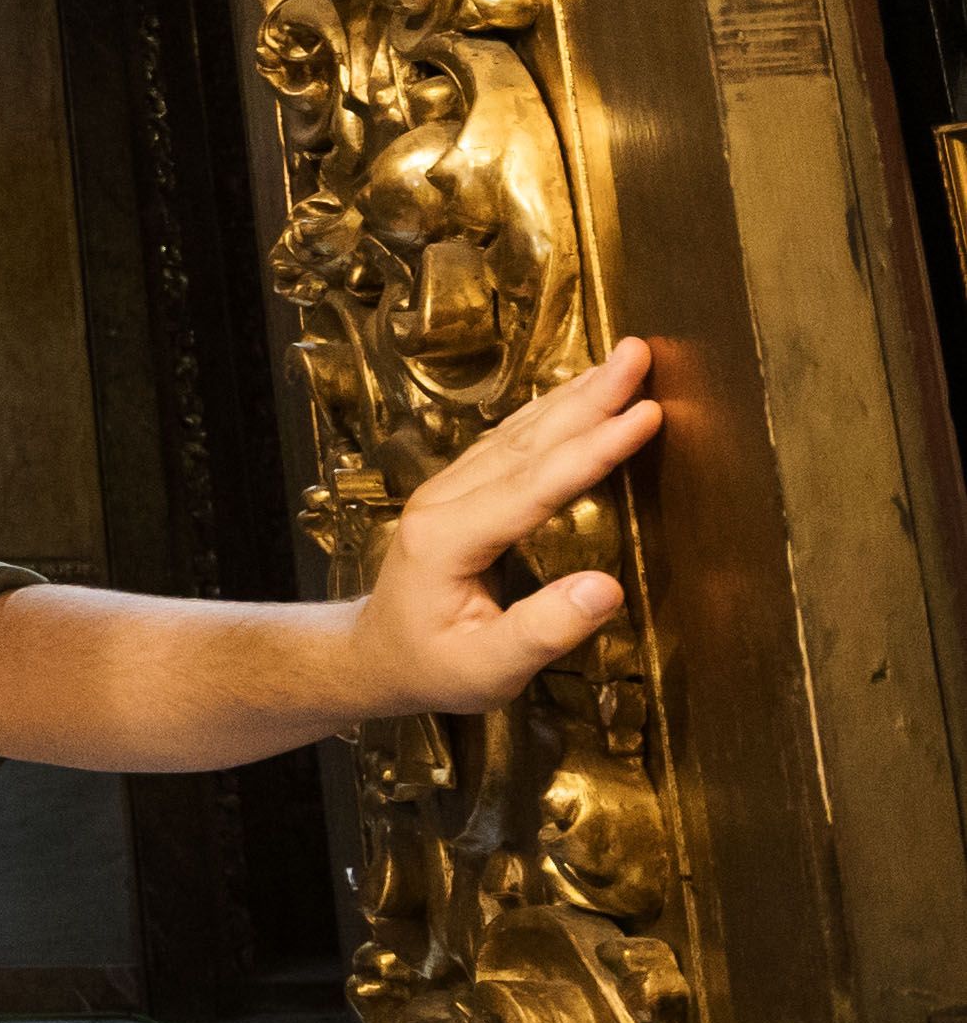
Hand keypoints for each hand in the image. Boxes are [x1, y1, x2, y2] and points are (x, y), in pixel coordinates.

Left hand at [349, 336, 661, 716]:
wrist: (377, 656)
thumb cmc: (433, 667)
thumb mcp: (487, 670)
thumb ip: (544, 630)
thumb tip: (607, 589)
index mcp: (448, 538)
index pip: (533, 486)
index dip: (593, 449)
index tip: (645, 414)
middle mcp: (443, 499)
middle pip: (527, 442)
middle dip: (589, 397)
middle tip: (639, 352)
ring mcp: (448, 489)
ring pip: (520, 433)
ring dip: (575, 395)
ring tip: (623, 358)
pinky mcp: (460, 490)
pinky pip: (513, 442)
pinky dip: (553, 413)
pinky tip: (581, 392)